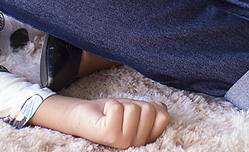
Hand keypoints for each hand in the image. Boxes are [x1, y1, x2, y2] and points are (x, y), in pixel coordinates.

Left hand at [31, 94, 168, 147]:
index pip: (163, 116)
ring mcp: (124, 142)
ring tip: (112, 115)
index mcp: (146, 137)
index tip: (135, 111)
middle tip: (120, 113)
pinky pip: (118, 108)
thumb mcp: (135, 108)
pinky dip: (110, 105)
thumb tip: (161, 108)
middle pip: (148, 109)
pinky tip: (104, 115)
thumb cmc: (111, 111)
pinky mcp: (110, 136)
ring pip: (134, 108)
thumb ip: (151, 109)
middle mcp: (137, 144)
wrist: (84, 114)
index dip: (150, 106)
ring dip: (120, 105)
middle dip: (132, 104)